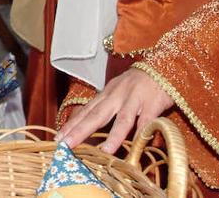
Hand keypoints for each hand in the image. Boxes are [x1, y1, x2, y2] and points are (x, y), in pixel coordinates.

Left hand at [57, 68, 172, 152]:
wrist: (161, 67)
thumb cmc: (136, 84)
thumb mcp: (115, 93)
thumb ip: (104, 109)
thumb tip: (85, 127)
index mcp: (106, 95)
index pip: (85, 112)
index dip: (71, 126)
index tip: (57, 140)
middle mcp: (116, 96)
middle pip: (96, 115)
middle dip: (80, 130)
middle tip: (66, 145)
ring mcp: (134, 99)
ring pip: (123, 119)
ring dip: (114, 135)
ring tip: (105, 151)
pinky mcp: (153, 104)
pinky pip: (147, 121)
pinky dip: (142, 133)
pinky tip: (137, 146)